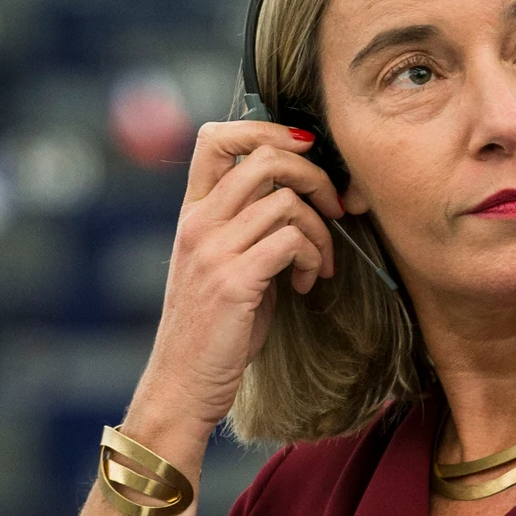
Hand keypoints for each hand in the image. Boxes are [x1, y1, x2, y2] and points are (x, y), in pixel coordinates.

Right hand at [134, 121, 344, 434]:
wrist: (181, 386)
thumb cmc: (212, 329)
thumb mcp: (223, 265)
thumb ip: (248, 224)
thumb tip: (298, 191)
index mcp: (191, 213)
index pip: (217, 137)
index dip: (267, 129)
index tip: (304, 153)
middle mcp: (197, 222)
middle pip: (265, 156)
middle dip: (314, 175)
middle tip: (334, 207)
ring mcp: (212, 250)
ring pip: (287, 200)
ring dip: (321, 230)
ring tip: (321, 262)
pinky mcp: (234, 280)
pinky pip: (292, 240)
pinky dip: (314, 257)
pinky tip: (309, 283)